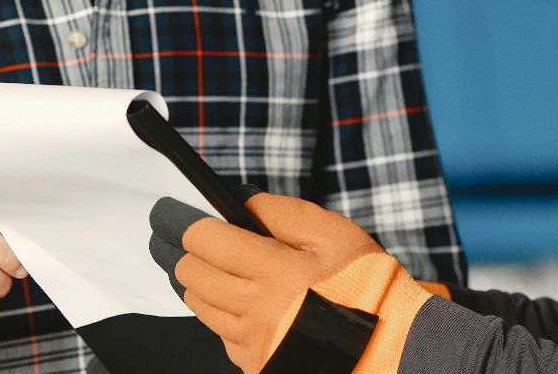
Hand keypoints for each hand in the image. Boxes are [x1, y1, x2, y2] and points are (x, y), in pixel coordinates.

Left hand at [153, 192, 381, 372]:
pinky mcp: (255, 364)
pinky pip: (220, 335)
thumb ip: (284, 214)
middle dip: (184, 251)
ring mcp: (252, 343)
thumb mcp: (337, 235)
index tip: (168, 214)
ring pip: (200, 306)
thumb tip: (240, 201)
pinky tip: (238, 302)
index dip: (181, 223)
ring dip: (198, 282)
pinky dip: (221, 315)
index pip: (204, 242)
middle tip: (181, 238)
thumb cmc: (366, 285)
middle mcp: (256, 311)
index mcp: (276, 272)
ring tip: (208, 266)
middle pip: (191, 275)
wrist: (389, 346)